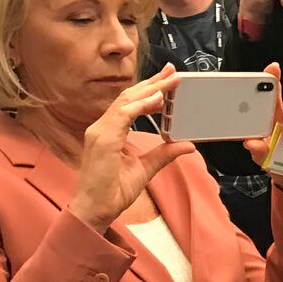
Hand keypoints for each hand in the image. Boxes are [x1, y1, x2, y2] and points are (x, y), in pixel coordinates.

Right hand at [67, 67, 196, 231]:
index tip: (167, 81)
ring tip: (170, 81)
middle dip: (152, 83)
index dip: (148, 90)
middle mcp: (102, 127)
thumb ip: (164, 154)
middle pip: (129, 97)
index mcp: (109, 132)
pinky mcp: (103, 140)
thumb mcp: (146, 168)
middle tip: (173, 71)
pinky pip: (123, 116)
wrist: (96, 209)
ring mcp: (100, 132)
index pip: (130, 104)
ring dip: (150, 90)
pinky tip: (158, 99)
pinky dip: (141, 106)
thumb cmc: (112, 191)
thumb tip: (186, 145)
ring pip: (126, 102)